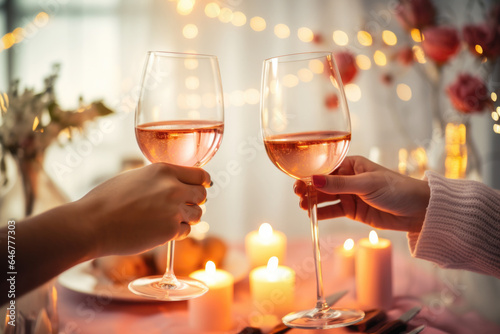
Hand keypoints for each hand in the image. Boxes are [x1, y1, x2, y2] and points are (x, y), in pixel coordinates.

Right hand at [73, 163, 210, 256]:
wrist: (92, 224)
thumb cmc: (106, 200)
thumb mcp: (134, 177)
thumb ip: (158, 179)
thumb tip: (173, 183)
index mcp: (164, 170)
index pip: (200, 175)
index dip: (202, 183)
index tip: (201, 187)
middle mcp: (173, 188)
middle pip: (202, 195)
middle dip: (195, 201)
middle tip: (184, 206)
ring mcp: (174, 209)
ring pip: (197, 214)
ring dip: (187, 218)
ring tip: (168, 220)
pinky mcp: (170, 230)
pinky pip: (185, 231)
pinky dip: (177, 232)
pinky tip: (160, 231)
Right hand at [294, 156, 429, 231]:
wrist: (418, 210)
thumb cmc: (397, 189)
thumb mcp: (366, 184)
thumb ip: (339, 184)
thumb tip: (314, 179)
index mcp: (352, 165)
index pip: (326, 168)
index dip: (310, 174)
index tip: (298, 180)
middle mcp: (348, 179)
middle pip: (322, 183)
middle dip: (308, 188)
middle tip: (297, 193)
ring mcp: (350, 195)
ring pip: (326, 197)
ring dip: (313, 200)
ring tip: (302, 205)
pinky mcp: (353, 211)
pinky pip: (333, 211)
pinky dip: (322, 213)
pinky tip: (311, 214)